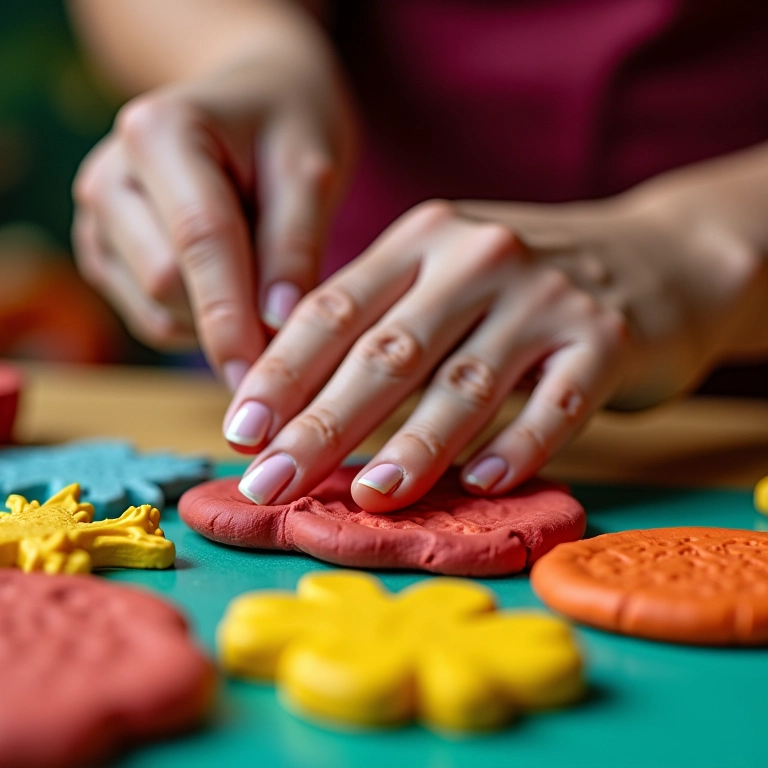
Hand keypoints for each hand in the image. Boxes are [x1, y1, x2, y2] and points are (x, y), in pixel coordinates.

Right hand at [72, 50, 354, 387]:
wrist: (253, 105)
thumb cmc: (287, 128)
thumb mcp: (310, 172)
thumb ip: (294, 246)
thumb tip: (274, 324)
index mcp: (160, 133)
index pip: (197, 240)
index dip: (232, 314)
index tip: (261, 375)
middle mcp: (112, 176)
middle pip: (166, 282)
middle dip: (231, 318)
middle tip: (291, 323)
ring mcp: (101, 220)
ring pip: (156, 310)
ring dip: (217, 322)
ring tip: (261, 277)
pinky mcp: (108, 256)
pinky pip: (153, 318)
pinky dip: (199, 323)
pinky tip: (232, 285)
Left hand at [224, 194, 755, 510]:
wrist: (653, 257)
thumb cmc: (518, 285)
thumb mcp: (443, 275)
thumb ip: (379, 322)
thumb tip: (291, 407)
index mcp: (422, 239)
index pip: (334, 310)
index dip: (282, 376)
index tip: (240, 435)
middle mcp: (480, 256)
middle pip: (387, 352)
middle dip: (321, 425)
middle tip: (271, 485)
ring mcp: (548, 295)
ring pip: (465, 383)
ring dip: (412, 448)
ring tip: (369, 497)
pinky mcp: (608, 338)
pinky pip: (556, 403)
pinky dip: (518, 447)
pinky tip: (482, 483)